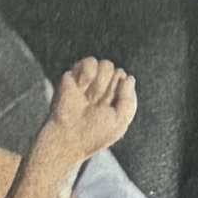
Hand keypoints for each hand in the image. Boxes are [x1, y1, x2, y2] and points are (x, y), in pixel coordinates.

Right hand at [31, 53, 135, 183]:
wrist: (67, 135)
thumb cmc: (94, 133)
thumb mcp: (119, 123)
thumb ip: (129, 101)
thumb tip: (129, 78)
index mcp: (114, 98)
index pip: (126, 81)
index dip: (120, 93)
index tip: (109, 108)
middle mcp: (102, 87)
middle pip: (118, 72)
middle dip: (110, 89)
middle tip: (98, 105)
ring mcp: (88, 79)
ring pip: (106, 64)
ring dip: (99, 84)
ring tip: (89, 99)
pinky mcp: (74, 74)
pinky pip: (90, 62)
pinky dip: (88, 75)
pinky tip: (81, 87)